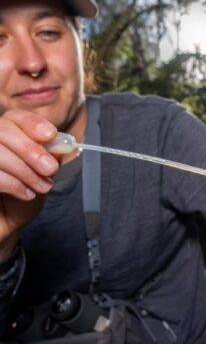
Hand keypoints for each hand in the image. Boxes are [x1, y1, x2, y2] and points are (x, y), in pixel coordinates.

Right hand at [0, 109, 58, 258]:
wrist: (6, 226)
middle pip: (3, 129)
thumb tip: (63, 144)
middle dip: (30, 149)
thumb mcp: (43, 175)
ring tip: (41, 186)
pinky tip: (25, 193)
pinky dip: (12, 183)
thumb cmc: (22, 198)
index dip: (32, 123)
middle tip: (49, 168)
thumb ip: (51, 157)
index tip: (50, 135)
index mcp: (8, 135)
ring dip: (25, 170)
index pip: (15, 117)